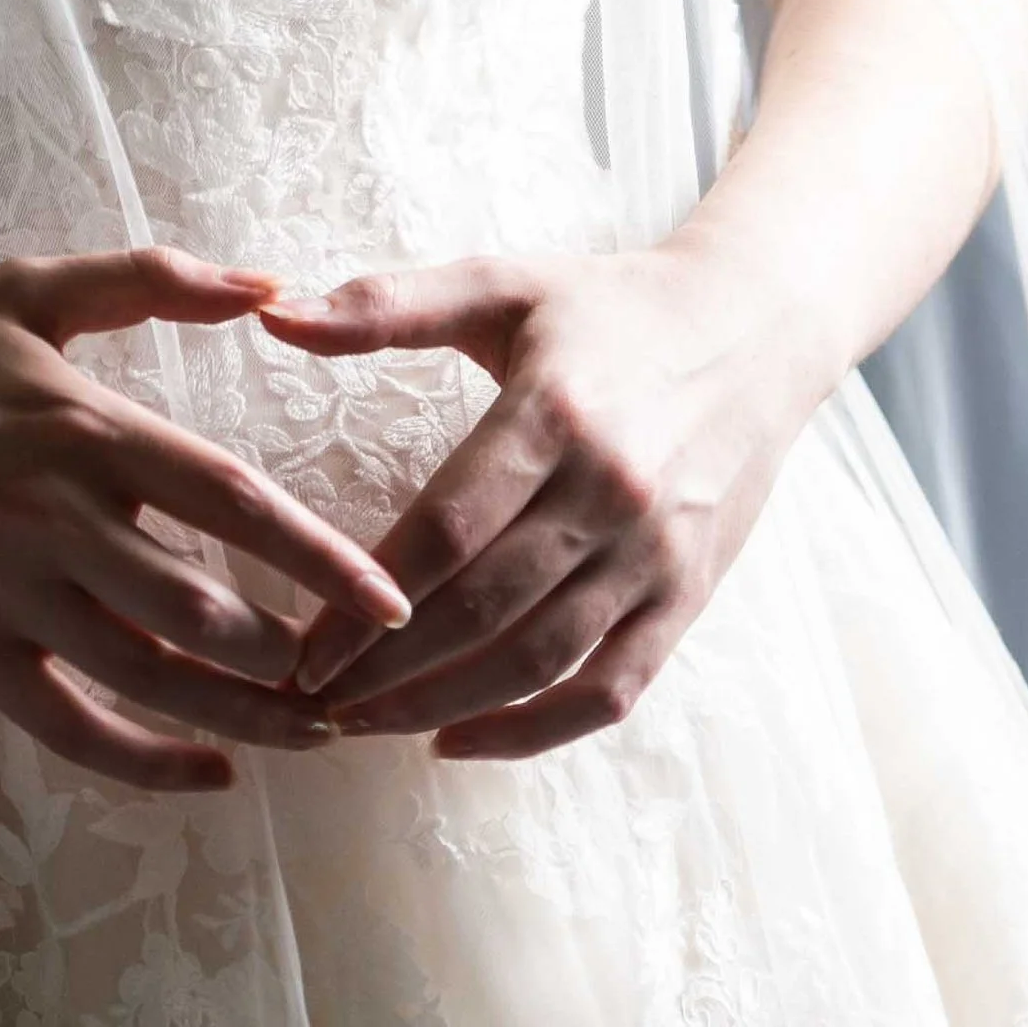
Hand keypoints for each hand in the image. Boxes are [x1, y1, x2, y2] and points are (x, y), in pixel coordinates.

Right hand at [0, 246, 411, 792]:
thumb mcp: (32, 288)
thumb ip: (151, 280)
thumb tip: (268, 282)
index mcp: (87, 429)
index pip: (228, 500)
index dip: (315, 556)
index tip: (389, 595)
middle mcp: (58, 522)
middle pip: (201, 611)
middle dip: (294, 656)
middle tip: (366, 678)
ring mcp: (11, 597)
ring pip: (148, 680)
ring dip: (242, 714)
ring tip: (319, 731)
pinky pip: (70, 728)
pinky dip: (144, 763)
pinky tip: (209, 772)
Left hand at [256, 243, 811, 760]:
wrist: (754, 327)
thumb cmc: (608, 306)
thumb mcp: (501, 286)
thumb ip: (386, 305)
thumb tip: (273, 313)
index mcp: (554, 413)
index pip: (446, 531)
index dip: (368, 602)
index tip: (302, 648)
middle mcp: (608, 491)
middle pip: (483, 609)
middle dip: (389, 670)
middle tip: (314, 702)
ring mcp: (654, 552)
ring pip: (538, 660)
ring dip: (445, 706)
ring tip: (366, 725)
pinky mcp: (687, 594)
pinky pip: (610, 688)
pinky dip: (535, 731)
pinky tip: (462, 740)